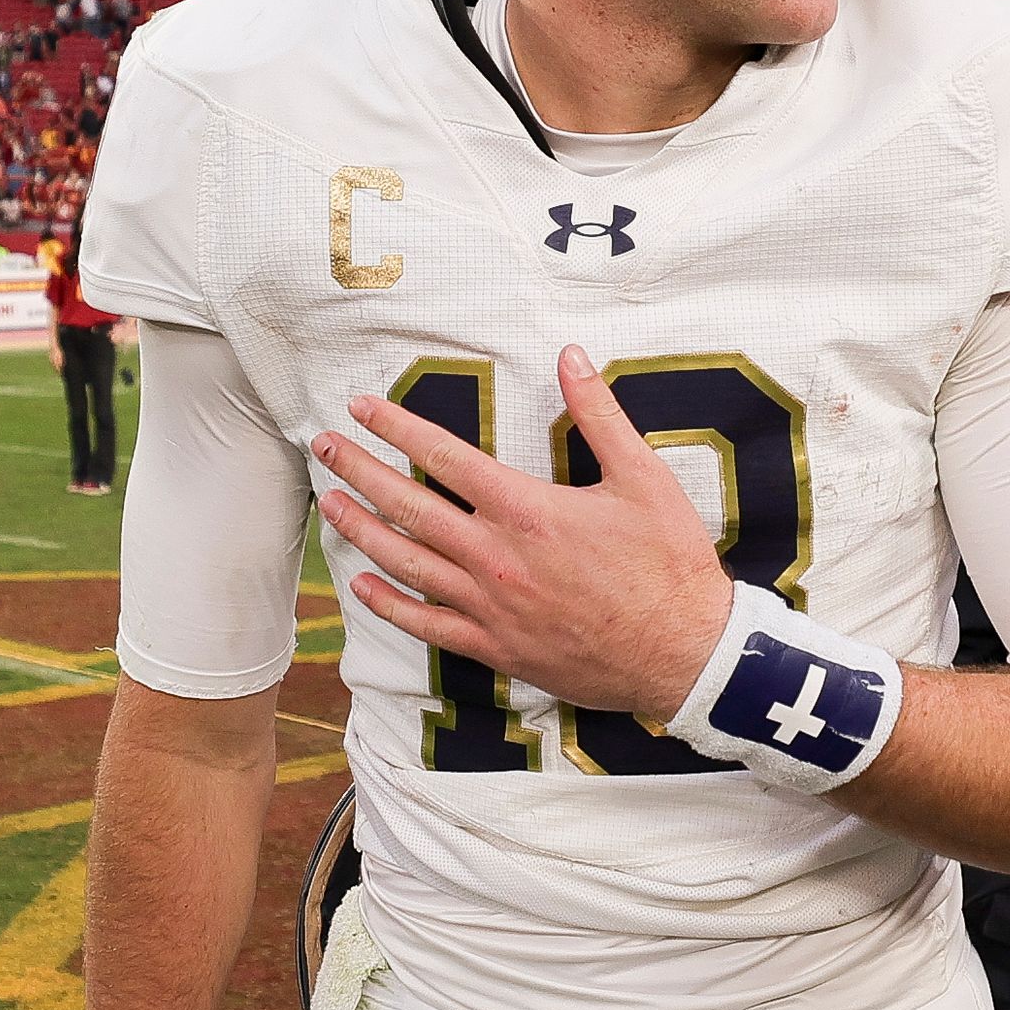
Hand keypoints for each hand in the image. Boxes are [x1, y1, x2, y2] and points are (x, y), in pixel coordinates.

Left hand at [315, 345, 732, 721]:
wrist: (684, 653)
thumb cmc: (668, 565)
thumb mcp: (643, 478)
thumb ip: (599, 415)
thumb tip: (571, 357)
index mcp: (527, 509)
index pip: (444, 457)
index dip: (397, 427)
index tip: (361, 407)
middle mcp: (496, 556)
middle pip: (409, 506)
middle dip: (360, 471)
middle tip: (325, 446)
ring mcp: (491, 606)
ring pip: (407, 563)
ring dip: (362, 531)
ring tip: (331, 505)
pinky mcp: (496, 646)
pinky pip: (427, 625)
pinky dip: (389, 605)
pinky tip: (362, 586)